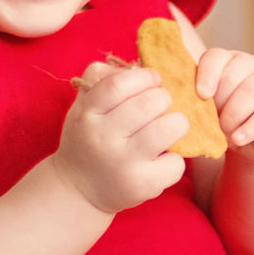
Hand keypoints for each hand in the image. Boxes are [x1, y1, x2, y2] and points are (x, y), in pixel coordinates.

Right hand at [54, 64, 187, 213]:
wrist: (76, 190)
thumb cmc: (88, 139)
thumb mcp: (83, 106)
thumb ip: (102, 79)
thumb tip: (137, 64)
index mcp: (87, 114)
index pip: (119, 84)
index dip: (144, 77)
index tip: (153, 80)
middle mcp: (102, 138)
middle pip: (149, 103)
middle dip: (164, 98)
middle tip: (162, 105)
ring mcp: (123, 163)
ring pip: (168, 128)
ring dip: (177, 123)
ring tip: (169, 127)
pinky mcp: (142, 185)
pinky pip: (176, 162)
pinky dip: (176, 158)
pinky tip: (162, 158)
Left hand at [193, 46, 253, 164]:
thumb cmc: (226, 122)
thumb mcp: (209, 109)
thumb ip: (197, 101)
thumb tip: (180, 105)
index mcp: (229, 61)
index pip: (216, 57)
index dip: (207, 74)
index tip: (201, 95)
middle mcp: (252, 65)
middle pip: (231, 76)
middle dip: (218, 104)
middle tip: (213, 124)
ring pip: (250, 93)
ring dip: (233, 117)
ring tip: (225, 133)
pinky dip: (250, 129)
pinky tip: (238, 139)